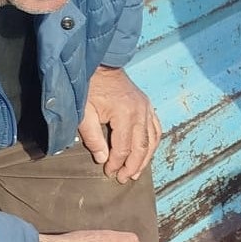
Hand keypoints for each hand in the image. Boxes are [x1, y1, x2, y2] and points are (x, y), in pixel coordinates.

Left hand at [79, 66, 161, 181]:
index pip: (123, 147)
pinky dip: (152, 145)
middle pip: (142, 148)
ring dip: (145, 159)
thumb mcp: (84, 112)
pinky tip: (146, 154)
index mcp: (125, 114)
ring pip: (152, 142)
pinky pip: (156, 131)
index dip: (116, 163)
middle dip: (133, 166)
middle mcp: (141, 113)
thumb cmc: (90, 85)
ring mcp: (148, 109)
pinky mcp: (148, 107)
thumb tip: (102, 158)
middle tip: (124, 178)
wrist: (101, 63)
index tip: (109, 172)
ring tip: (136, 172)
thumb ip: (93, 137)